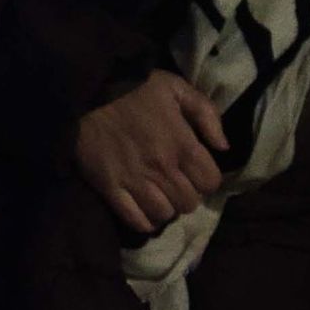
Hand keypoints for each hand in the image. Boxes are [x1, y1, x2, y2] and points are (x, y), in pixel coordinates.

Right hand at [74, 70, 226, 238]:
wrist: (87, 90)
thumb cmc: (134, 89)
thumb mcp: (176, 88)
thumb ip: (206, 113)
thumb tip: (222, 146)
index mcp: (182, 144)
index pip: (210, 182)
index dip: (206, 179)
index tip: (196, 172)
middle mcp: (162, 168)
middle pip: (188, 203)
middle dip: (186, 195)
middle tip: (175, 184)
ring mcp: (135, 180)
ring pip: (164, 214)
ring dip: (165, 208)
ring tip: (159, 196)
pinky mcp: (110, 187)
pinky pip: (135, 220)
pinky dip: (144, 221)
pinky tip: (143, 208)